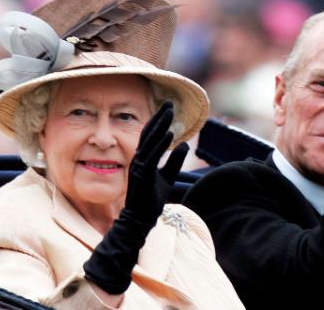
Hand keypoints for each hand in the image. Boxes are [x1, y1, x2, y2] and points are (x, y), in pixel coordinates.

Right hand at [84, 101, 189, 293]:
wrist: (141, 220)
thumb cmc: (151, 199)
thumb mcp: (168, 177)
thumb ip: (174, 161)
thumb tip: (185, 144)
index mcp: (144, 158)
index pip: (151, 135)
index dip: (159, 120)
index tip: (169, 107)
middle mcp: (139, 159)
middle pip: (149, 133)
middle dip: (160, 118)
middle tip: (170, 103)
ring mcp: (138, 167)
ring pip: (149, 142)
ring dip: (160, 126)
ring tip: (170, 113)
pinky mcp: (141, 176)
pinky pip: (151, 157)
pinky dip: (160, 144)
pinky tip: (169, 135)